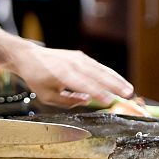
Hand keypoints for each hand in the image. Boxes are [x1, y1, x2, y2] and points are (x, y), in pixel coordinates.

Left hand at [11, 45, 134, 109]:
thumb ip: (67, 100)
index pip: (83, 84)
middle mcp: (72, 63)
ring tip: (128, 89)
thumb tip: (86, 101)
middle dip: (113, 85)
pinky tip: (119, 80)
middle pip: (97, 75)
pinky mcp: (81, 56)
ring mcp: (78, 58)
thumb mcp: (47, 96)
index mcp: (62, 74)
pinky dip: (110, 73)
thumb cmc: (37, 77)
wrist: (30, 57)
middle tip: (127, 95)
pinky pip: (98, 66)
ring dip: (116, 79)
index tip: (109, 101)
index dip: (97, 93)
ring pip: (101, 69)